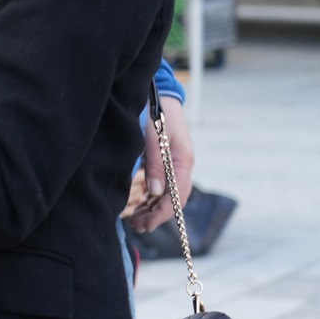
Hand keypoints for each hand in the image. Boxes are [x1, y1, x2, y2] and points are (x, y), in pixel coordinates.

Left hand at [128, 95, 195, 232]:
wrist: (158, 91)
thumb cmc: (156, 110)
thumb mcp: (153, 134)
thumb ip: (154, 162)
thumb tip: (155, 193)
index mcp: (184, 160)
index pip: (177, 195)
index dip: (163, 213)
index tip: (146, 224)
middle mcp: (181, 164)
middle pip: (173, 198)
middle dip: (156, 215)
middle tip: (137, 227)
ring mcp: (173, 163)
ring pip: (166, 193)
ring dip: (152, 209)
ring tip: (135, 222)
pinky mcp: (163, 160)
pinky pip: (160, 185)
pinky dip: (150, 198)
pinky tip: (138, 206)